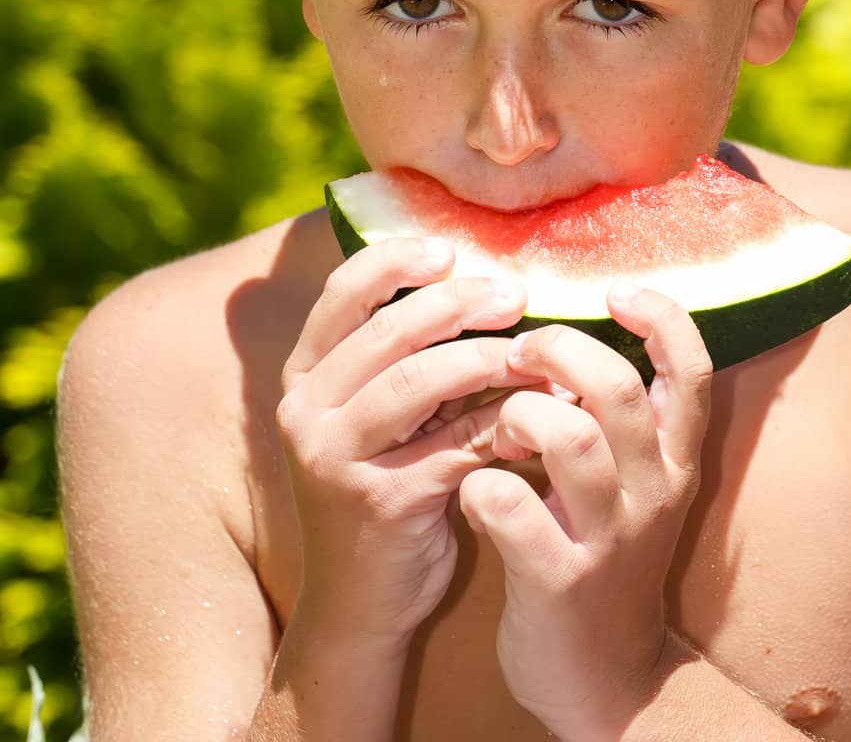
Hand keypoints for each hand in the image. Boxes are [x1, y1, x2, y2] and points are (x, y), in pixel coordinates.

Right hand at [275, 236, 560, 648]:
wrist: (361, 605)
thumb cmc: (382, 487)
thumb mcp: (376, 415)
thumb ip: (406, 356)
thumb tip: (480, 279)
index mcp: (304, 376)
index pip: (343, 293)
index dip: (397, 262)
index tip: (451, 248)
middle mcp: (306, 410)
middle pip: (388, 332)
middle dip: (459, 303)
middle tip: (515, 293)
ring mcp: (336, 457)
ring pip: (418, 380)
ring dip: (486, 357)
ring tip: (533, 350)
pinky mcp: (380, 500)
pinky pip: (454, 442)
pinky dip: (504, 418)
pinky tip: (542, 408)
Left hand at [457, 283, 713, 738]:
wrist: (608, 683)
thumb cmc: (606, 558)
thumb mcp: (636, 486)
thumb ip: (618, 419)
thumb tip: (567, 336)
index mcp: (676, 461)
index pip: (691, 369)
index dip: (659, 317)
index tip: (613, 290)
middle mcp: (653, 493)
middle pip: (619, 389)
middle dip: (560, 351)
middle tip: (520, 351)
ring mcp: (610, 539)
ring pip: (570, 438)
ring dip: (518, 414)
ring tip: (498, 427)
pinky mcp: (559, 582)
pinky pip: (509, 507)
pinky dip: (478, 486)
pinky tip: (472, 491)